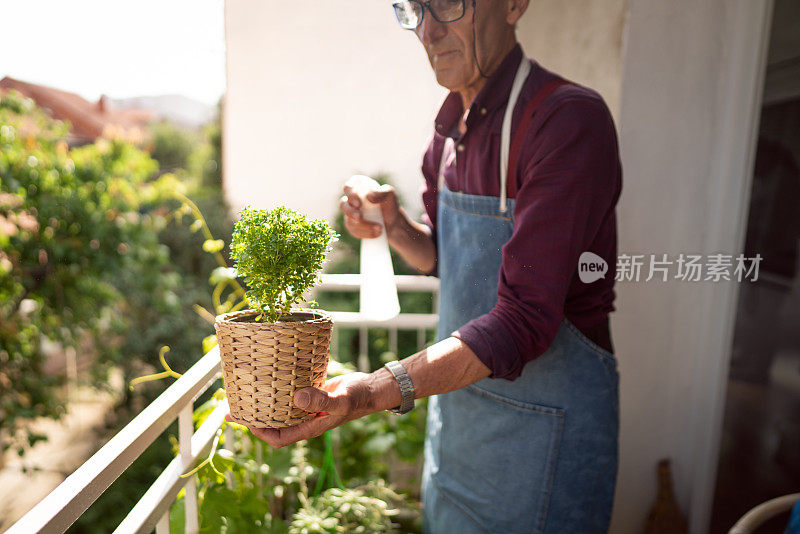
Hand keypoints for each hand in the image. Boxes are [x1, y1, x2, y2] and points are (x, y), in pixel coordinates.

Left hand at [225, 372, 374, 447]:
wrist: (369, 389)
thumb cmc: (357, 398)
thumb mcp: (340, 401)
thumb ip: (321, 401)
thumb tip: (297, 398)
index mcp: (309, 426)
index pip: (279, 437)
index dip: (260, 433)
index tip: (246, 421)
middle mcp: (304, 418)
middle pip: (273, 423)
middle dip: (253, 418)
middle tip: (232, 406)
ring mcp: (306, 406)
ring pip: (278, 408)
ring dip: (261, 403)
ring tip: (243, 393)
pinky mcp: (309, 392)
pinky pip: (288, 394)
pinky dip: (275, 389)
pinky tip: (266, 379)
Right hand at [339, 183, 400, 238]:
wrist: (393, 222)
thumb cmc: (390, 205)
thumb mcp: (390, 195)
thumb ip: (382, 193)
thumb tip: (368, 196)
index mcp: (358, 187)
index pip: (348, 187)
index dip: (349, 194)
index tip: (358, 203)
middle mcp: (351, 200)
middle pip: (343, 204)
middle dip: (350, 212)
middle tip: (360, 217)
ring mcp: (350, 213)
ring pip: (348, 220)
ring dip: (362, 226)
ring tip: (379, 229)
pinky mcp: (353, 226)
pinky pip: (354, 231)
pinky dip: (365, 233)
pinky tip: (376, 234)